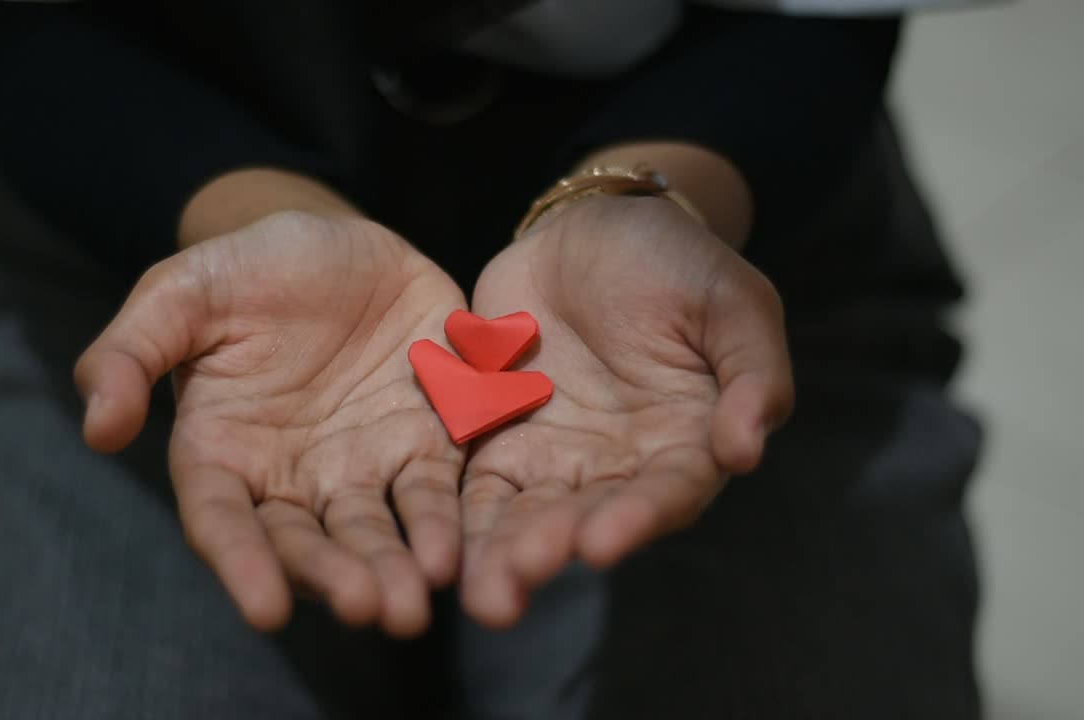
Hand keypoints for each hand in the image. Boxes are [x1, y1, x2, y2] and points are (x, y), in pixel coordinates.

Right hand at [75, 212, 466, 636]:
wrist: (333, 240)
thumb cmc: (244, 269)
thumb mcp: (180, 293)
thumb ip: (130, 354)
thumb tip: (98, 430)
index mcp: (223, 453)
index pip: (224, 520)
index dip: (242, 564)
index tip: (263, 608)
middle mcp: (293, 477)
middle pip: (310, 542)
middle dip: (337, 577)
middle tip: (369, 607)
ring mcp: (364, 465)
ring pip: (379, 529)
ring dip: (397, 567)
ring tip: (416, 599)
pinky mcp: (428, 440)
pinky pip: (440, 486)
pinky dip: (449, 519)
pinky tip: (462, 547)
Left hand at [460, 195, 793, 626]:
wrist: (595, 228)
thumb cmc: (679, 264)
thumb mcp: (732, 303)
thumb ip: (752, 372)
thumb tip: (746, 450)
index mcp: (686, 441)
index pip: (666, 492)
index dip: (635, 520)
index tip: (599, 544)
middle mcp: (620, 464)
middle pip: (585, 517)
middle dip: (550, 550)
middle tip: (514, 581)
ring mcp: (555, 454)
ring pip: (527, 513)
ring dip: (502, 553)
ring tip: (481, 593)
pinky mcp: (499, 435)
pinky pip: (477, 479)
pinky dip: (460, 513)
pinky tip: (438, 546)